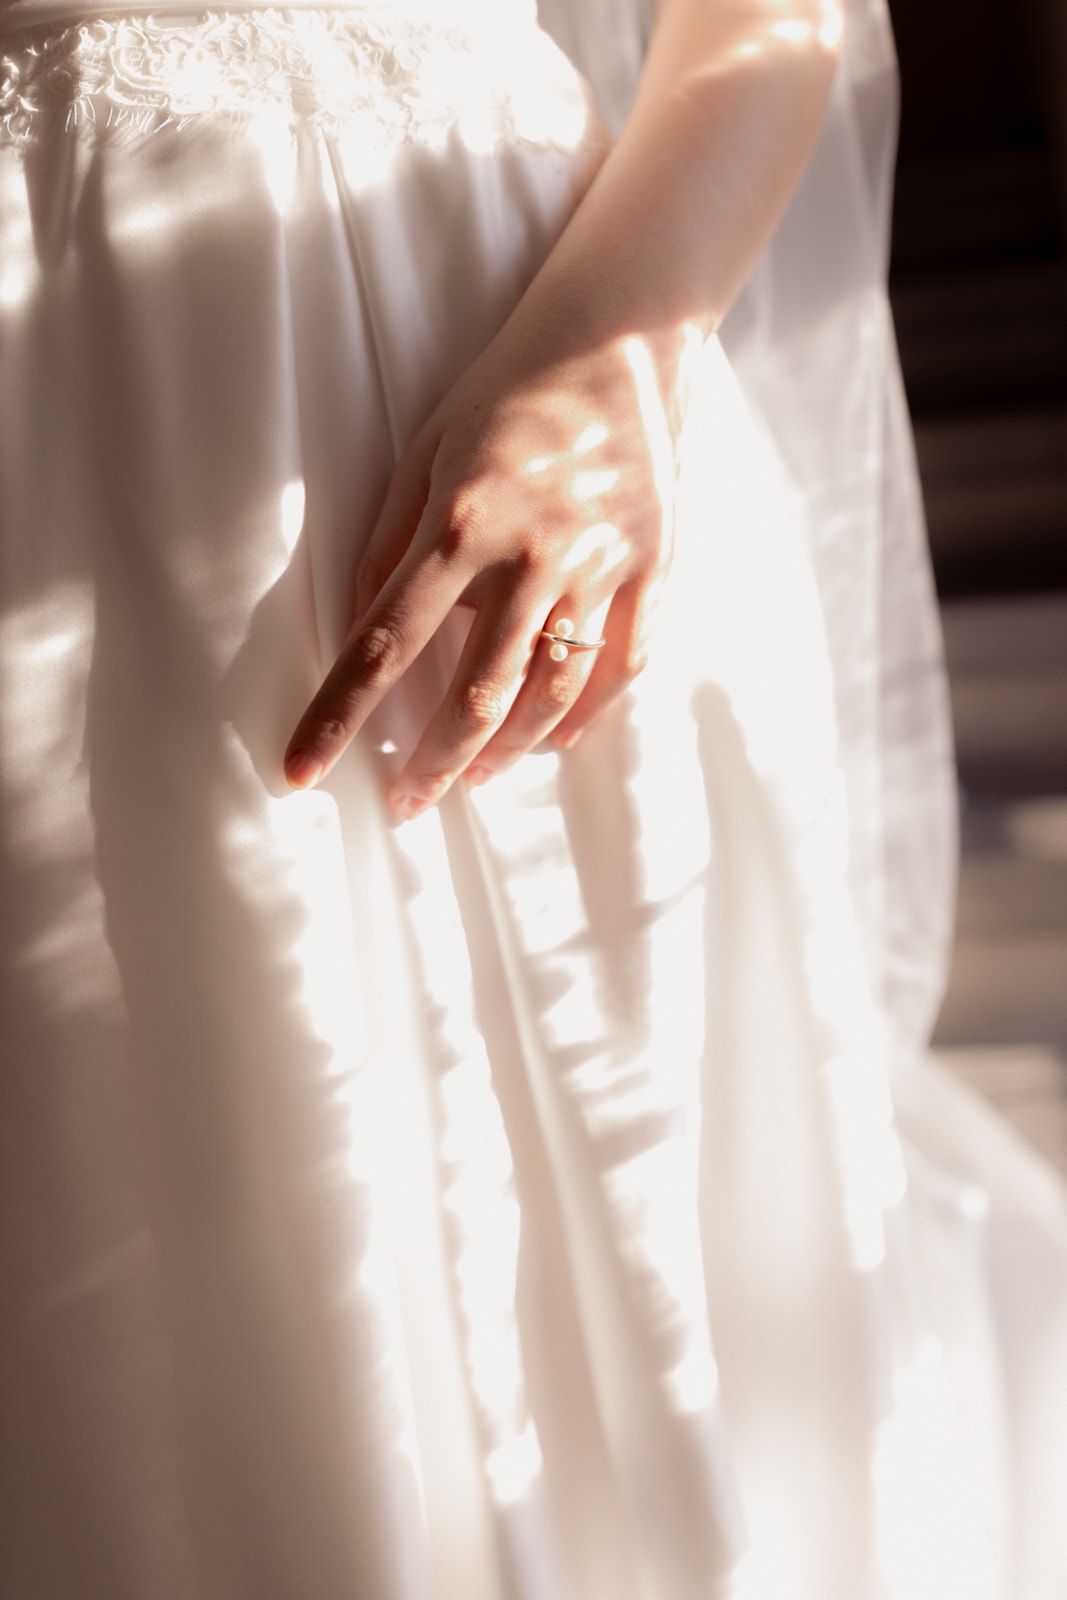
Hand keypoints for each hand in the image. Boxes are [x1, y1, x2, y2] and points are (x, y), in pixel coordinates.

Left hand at [284, 313, 684, 819]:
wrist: (614, 343)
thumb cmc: (504, 394)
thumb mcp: (423, 454)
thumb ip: (388, 543)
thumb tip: (363, 626)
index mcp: (459, 527)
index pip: (382, 645)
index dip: (337, 716)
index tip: (300, 772)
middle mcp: (530, 559)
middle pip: (475, 696)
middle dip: (433, 765)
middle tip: (408, 803)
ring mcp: (597, 570)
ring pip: (551, 695)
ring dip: (506, 753)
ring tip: (473, 778)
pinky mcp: (650, 571)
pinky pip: (621, 667)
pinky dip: (585, 716)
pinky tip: (554, 742)